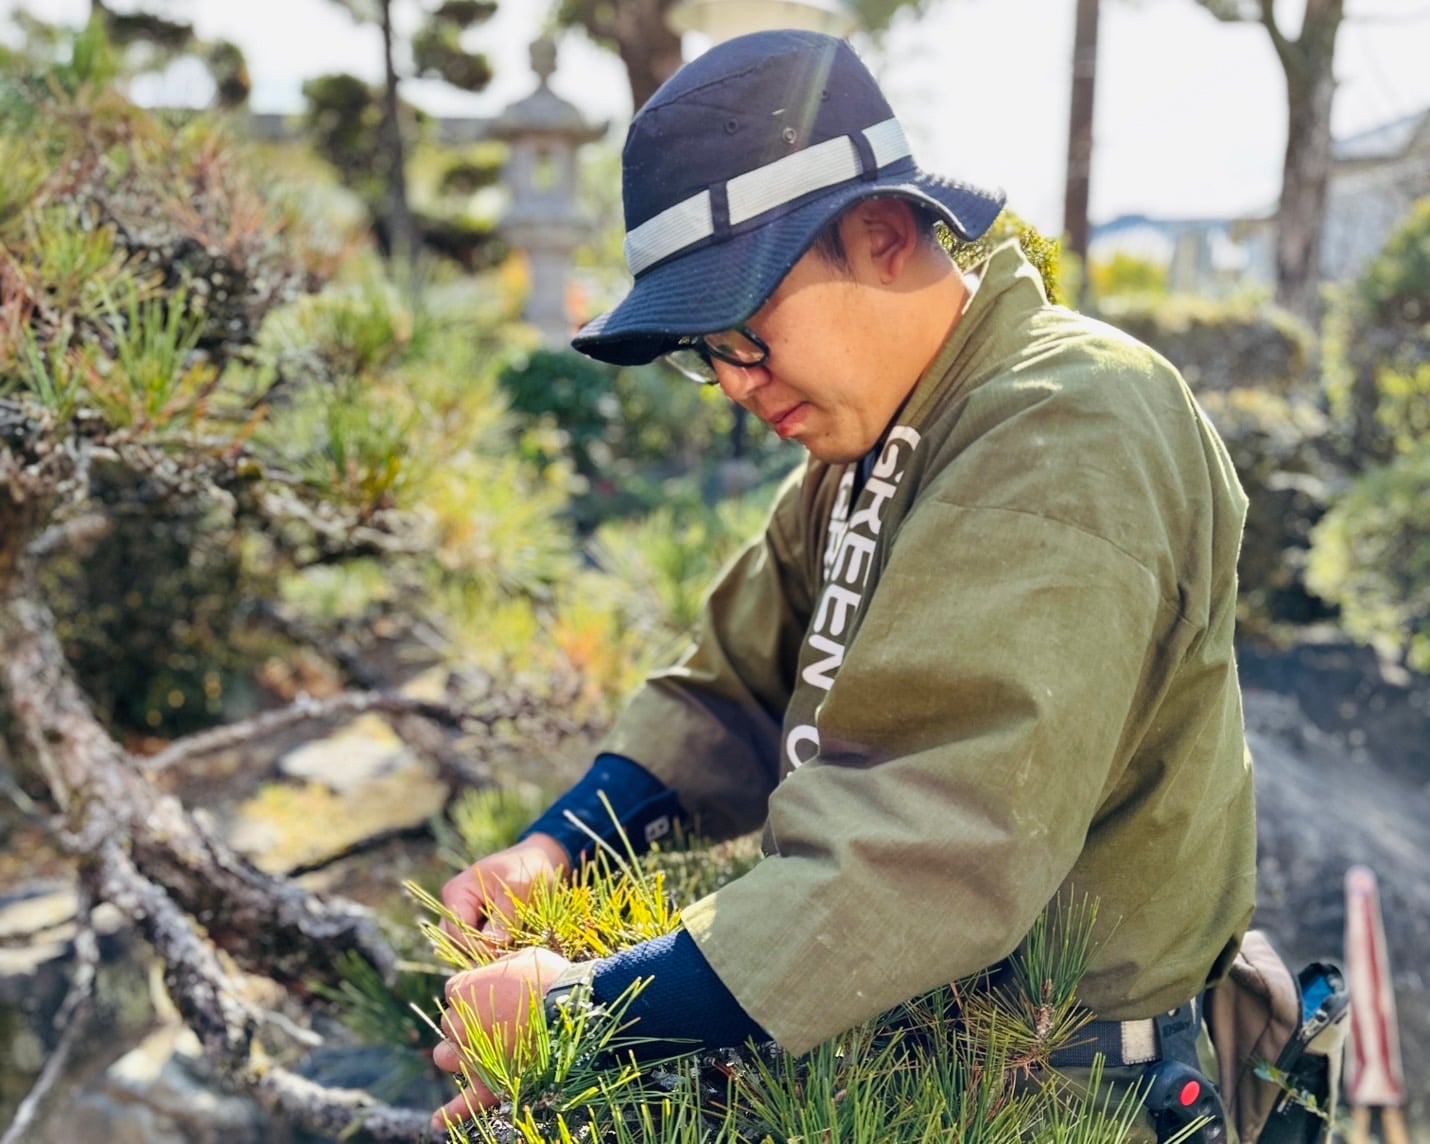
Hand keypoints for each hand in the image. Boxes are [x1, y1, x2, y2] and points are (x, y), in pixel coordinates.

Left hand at [430, 946, 570, 1130]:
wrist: (574, 1013)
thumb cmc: (551, 979)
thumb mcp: (524, 957)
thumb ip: (500, 967)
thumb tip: (497, 972)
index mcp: (465, 990)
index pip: (453, 991)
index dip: (473, 992)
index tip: (493, 994)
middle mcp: (460, 1024)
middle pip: (449, 1024)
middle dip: (466, 1022)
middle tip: (495, 1019)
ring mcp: (471, 1056)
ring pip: (445, 1057)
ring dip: (457, 1053)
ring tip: (476, 1051)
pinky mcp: (489, 1083)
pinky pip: (463, 1104)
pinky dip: (451, 1113)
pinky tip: (437, 1121)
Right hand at [439, 833, 569, 948]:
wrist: (540, 862)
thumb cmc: (528, 869)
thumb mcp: (518, 889)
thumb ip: (503, 918)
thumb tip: (490, 946)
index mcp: (458, 892)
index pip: (456, 929)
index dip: (474, 946)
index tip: (499, 955)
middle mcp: (455, 907)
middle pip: (455, 942)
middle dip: (477, 954)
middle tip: (504, 962)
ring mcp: (465, 918)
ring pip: (465, 948)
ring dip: (485, 955)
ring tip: (509, 957)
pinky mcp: (478, 928)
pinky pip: (478, 947)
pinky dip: (492, 952)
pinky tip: (510, 954)